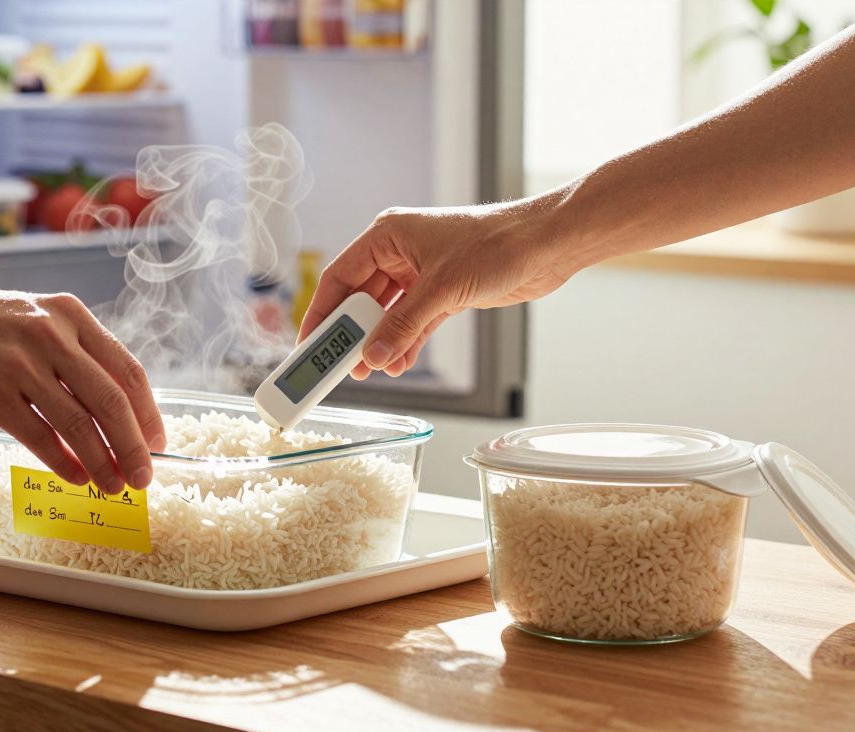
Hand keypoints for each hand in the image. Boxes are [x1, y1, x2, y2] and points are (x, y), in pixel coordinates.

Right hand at [0, 283, 164, 493]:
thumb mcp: (31, 318)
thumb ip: (69, 353)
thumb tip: (108, 408)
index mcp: (69, 315)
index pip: (127, 370)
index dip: (149, 413)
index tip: (158, 442)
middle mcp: (51, 336)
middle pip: (112, 401)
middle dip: (135, 447)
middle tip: (144, 477)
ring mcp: (20, 365)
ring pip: (80, 425)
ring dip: (103, 463)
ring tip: (113, 487)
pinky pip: (39, 437)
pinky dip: (63, 463)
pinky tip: (76, 478)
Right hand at [299, 200, 574, 377]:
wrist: (547, 244)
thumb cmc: (497, 244)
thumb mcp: (441, 290)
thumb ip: (403, 326)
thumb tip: (373, 357)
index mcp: (387, 236)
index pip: (339, 278)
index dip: (321, 313)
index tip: (308, 345)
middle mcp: (399, 253)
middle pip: (360, 299)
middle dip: (352, 335)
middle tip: (339, 367)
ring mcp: (421, 274)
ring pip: (386, 315)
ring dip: (380, 343)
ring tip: (373, 371)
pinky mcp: (443, 292)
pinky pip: (412, 323)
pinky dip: (405, 343)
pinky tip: (399, 364)